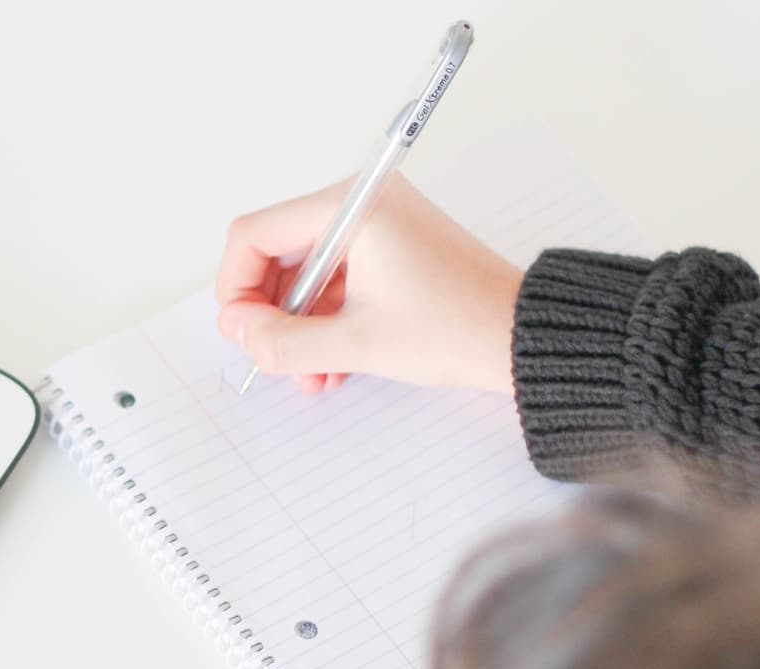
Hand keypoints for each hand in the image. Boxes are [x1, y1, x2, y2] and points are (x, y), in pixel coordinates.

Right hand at [215, 174, 522, 394]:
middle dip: (271, 313)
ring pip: (305, 274)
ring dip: (299, 326)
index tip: (243, 332)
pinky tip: (331, 364)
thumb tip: (237, 330)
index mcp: (351, 207)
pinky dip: (325, 319)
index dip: (236, 288)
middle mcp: (361, 204)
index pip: (254, 234)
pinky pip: (336, 280)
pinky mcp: (390, 248)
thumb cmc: (458, 328)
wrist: (523, 338)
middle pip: (277, 253)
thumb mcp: (356, 343)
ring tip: (309, 373)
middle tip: (273, 356)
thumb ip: (282, 340)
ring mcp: (377, 225)